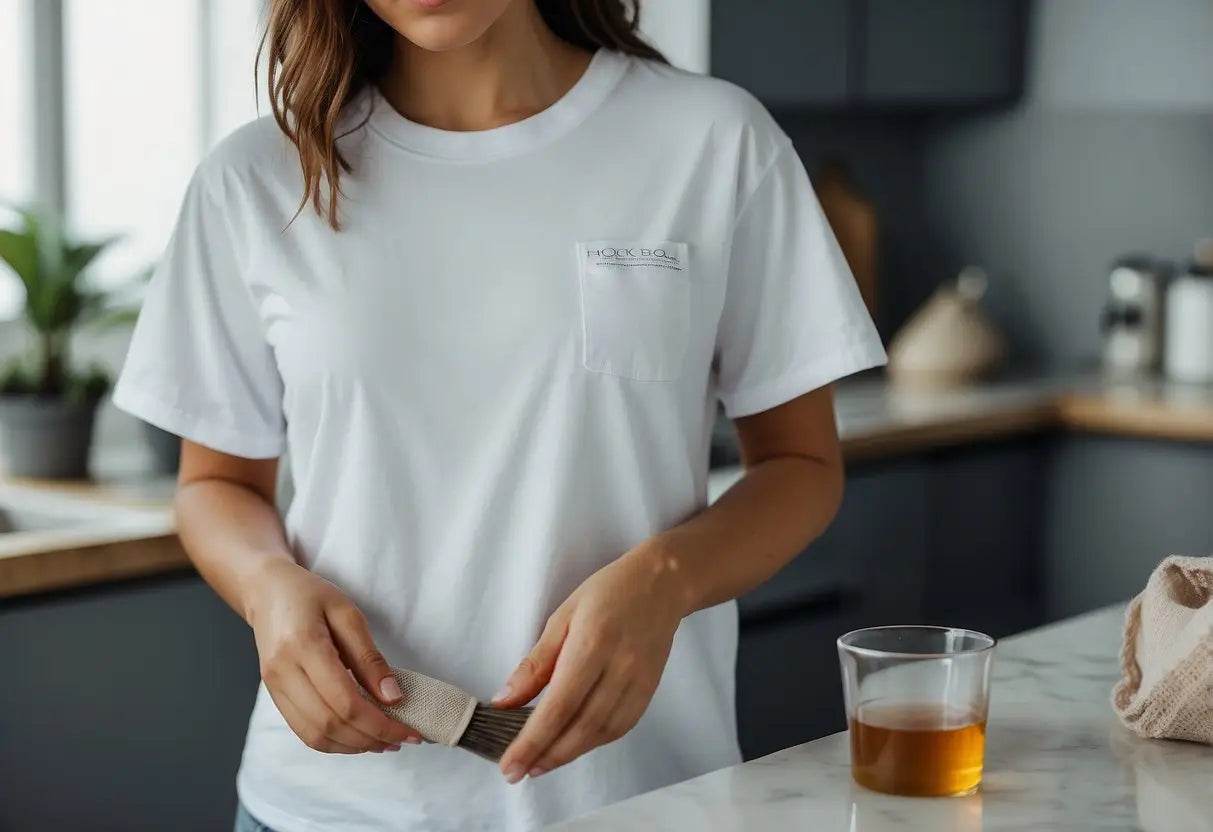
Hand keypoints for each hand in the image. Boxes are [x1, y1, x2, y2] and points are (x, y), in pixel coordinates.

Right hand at [245, 559, 422, 752]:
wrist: (266, 592)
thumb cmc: (310, 595)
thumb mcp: (348, 614)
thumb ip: (369, 658)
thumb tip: (393, 697)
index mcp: (303, 646)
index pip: (345, 702)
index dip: (380, 723)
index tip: (409, 731)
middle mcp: (283, 673)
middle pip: (330, 724)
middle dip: (371, 739)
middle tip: (402, 739)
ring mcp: (274, 688)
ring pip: (315, 735)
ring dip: (353, 746)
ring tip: (383, 741)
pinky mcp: (274, 696)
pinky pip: (303, 731)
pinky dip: (333, 741)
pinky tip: (357, 736)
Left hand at [493, 544, 686, 781]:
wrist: (662, 584)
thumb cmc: (607, 592)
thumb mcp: (562, 616)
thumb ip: (535, 663)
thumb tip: (506, 700)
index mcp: (593, 644)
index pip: (559, 705)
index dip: (532, 741)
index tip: (510, 764)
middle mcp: (619, 667)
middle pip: (581, 726)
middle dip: (547, 756)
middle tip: (519, 771)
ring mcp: (639, 681)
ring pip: (602, 733)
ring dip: (569, 754)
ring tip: (540, 763)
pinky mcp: (650, 690)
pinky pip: (621, 727)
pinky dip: (595, 742)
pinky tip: (574, 745)